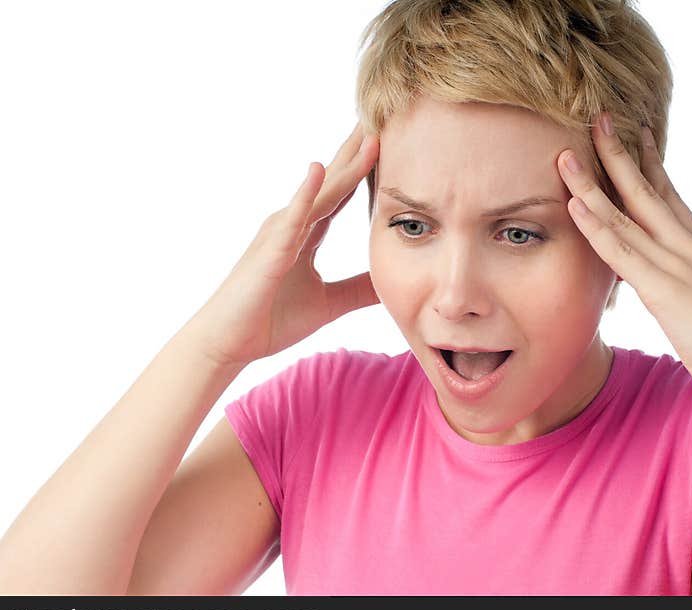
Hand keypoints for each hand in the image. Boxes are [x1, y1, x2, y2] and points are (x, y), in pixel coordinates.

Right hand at [189, 122, 380, 366]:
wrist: (228, 344)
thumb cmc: (269, 320)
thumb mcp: (329, 303)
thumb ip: (358, 288)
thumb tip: (392, 281)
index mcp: (305, 233)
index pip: (341, 193)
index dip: (364, 167)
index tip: (389, 137)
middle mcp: (292, 223)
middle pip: (333, 180)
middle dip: (358, 148)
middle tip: (384, 113)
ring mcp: (279, 233)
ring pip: (320, 192)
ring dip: (345, 163)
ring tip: (368, 132)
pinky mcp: (269, 251)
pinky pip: (291, 218)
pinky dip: (305, 194)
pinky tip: (319, 169)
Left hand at [557, 111, 691, 410]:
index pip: (669, 193)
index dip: (649, 163)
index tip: (634, 133)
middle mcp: (686, 244)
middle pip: (644, 190)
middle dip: (618, 154)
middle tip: (597, 119)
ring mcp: (674, 263)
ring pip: (623, 215)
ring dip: (591, 184)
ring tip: (566, 155)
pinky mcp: (661, 288)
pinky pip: (619, 251)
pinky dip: (595, 226)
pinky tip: (573, 204)